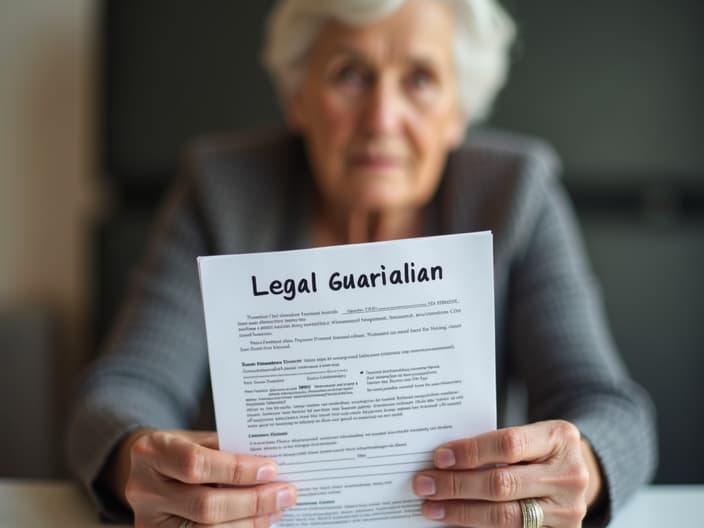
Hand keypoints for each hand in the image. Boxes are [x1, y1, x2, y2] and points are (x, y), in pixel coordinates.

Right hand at [104, 429, 296, 527]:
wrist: (147, 469)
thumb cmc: (182, 449)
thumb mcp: (198, 439)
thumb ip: (227, 451)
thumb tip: (271, 469)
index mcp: (153, 452)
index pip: (196, 464)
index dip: (236, 470)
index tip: (271, 469)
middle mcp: (144, 489)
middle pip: (205, 505)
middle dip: (252, 501)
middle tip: (285, 494)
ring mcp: (148, 521)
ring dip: (249, 522)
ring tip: (276, 510)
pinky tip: (257, 523)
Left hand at [412, 420, 602, 526]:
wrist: (579, 471)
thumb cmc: (541, 449)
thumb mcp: (530, 436)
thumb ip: (496, 446)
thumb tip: (443, 460)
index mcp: (559, 437)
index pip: (508, 444)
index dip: (470, 452)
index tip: (439, 457)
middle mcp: (569, 474)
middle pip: (502, 484)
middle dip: (456, 485)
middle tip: (424, 484)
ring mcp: (568, 509)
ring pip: (505, 517)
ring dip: (462, 512)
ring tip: (433, 507)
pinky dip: (479, 527)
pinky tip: (457, 521)